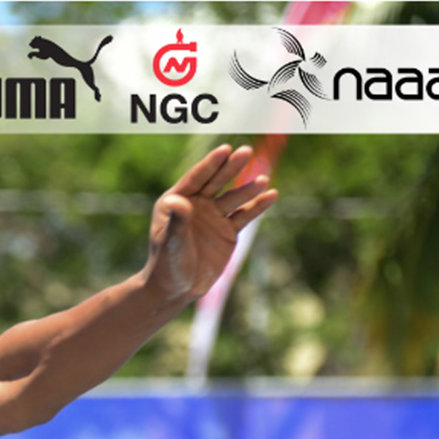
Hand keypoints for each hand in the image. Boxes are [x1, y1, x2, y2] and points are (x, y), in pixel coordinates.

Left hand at [142, 144, 277, 302]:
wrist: (176, 289)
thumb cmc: (166, 264)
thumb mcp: (171, 242)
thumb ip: (177, 220)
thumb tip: (179, 199)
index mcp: (175, 201)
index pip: (196, 178)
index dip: (210, 164)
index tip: (225, 149)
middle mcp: (196, 205)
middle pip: (216, 182)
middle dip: (230, 168)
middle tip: (246, 151)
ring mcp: (213, 216)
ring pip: (233, 198)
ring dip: (248, 188)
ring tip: (263, 179)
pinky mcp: (228, 231)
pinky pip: (245, 215)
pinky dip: (258, 206)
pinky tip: (271, 195)